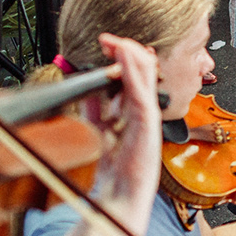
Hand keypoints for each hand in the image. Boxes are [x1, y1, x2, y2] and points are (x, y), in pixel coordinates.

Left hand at [86, 33, 163, 222]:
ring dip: (130, 55)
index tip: (105, 43)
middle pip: (143, 70)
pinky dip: (133, 74)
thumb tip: (86, 86)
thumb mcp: (100, 131)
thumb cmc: (115, 169)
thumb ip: (95, 109)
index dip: (121, 56)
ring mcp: (149, 118)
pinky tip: (124, 60)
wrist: (120, 196)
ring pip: (146, 77)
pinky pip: (141, 94)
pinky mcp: (148, 127)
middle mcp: (146, 111)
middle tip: (108, 39)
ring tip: (117, 42)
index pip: (134, 74)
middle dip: (126, 50)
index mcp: (136, 111)